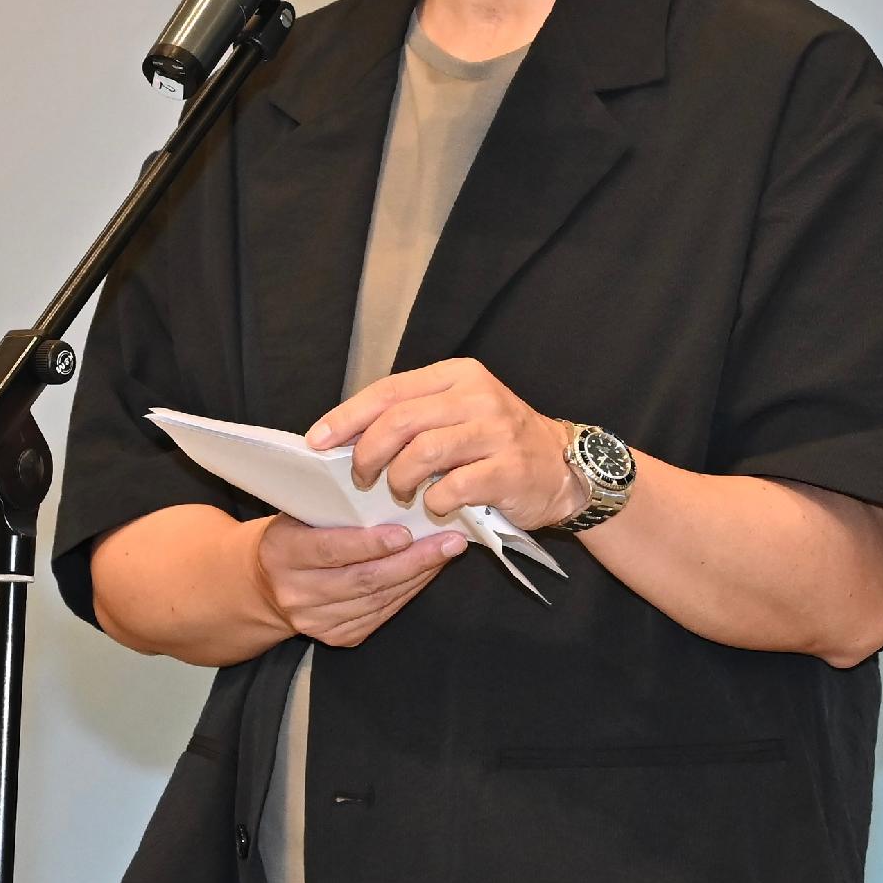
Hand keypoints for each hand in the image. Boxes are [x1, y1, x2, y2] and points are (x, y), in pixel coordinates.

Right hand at [257, 516, 462, 648]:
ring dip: (418, 576)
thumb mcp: (299, 513)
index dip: (370, 544)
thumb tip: (392, 484)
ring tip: (446, 553)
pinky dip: (408, 592)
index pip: (330, 550)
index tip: (406, 533)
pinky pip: (381, 615)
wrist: (263, 585)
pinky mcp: (336, 637)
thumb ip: (335, 504)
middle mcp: (296, 593)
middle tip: (449, 542)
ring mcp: (316, 621)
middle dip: (413, 561)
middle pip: (363, 580)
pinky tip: (427, 573)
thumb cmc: (292, 535)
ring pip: (377, 600)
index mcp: (282, 553)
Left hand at [311, 356, 583, 531]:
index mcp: (457, 376)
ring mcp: (496, 431)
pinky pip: (453, 487)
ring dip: (399, 479)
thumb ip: (414, 418)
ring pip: (422, 452)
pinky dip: (434, 501)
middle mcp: (477, 396)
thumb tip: (350, 439)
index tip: (318, 440)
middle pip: (400, 420)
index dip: (348, 416)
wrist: (564, 468)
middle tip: (361, 479)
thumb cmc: (498, 444)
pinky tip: (435, 507)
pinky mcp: (509, 468)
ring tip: (400, 494)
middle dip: (368, 454)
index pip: (389, 390)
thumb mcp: (459, 414)